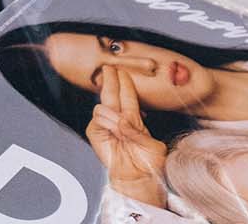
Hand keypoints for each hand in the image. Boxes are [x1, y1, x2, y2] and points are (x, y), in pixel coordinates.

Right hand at [86, 67, 167, 208]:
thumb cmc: (148, 164)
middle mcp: (118, 119)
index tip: (122, 71)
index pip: (127, 96)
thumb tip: (121, 121)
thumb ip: (137, 131)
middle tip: (108, 67)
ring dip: (115, 115)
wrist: (137, 178)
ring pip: (104, 105)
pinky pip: (98, 118)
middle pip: (112, 92)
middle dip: (110, 79)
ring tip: (122, 128)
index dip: (124, 82)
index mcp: (133, 119)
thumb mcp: (153, 145)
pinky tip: (115, 131)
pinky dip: (108, 123)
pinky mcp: (94, 132)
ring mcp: (105, 124)